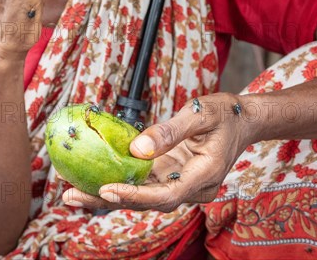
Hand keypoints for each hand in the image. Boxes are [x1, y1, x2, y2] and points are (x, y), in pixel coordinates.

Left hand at [62, 93, 254, 211]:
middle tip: (71, 196)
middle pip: (146, 202)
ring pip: (141, 196)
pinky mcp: (173, 175)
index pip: (165, 195)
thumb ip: (170, 132)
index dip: (135, 196)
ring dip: (108, 195)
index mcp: (204, 176)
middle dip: (108, 200)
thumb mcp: (201, 114)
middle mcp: (191, 187)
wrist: (245, 120)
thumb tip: (136, 149)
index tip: (106, 189)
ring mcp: (181, 183)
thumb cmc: (227, 114)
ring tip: (71, 190)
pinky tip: (92, 177)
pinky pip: (143, 184)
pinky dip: (119, 182)